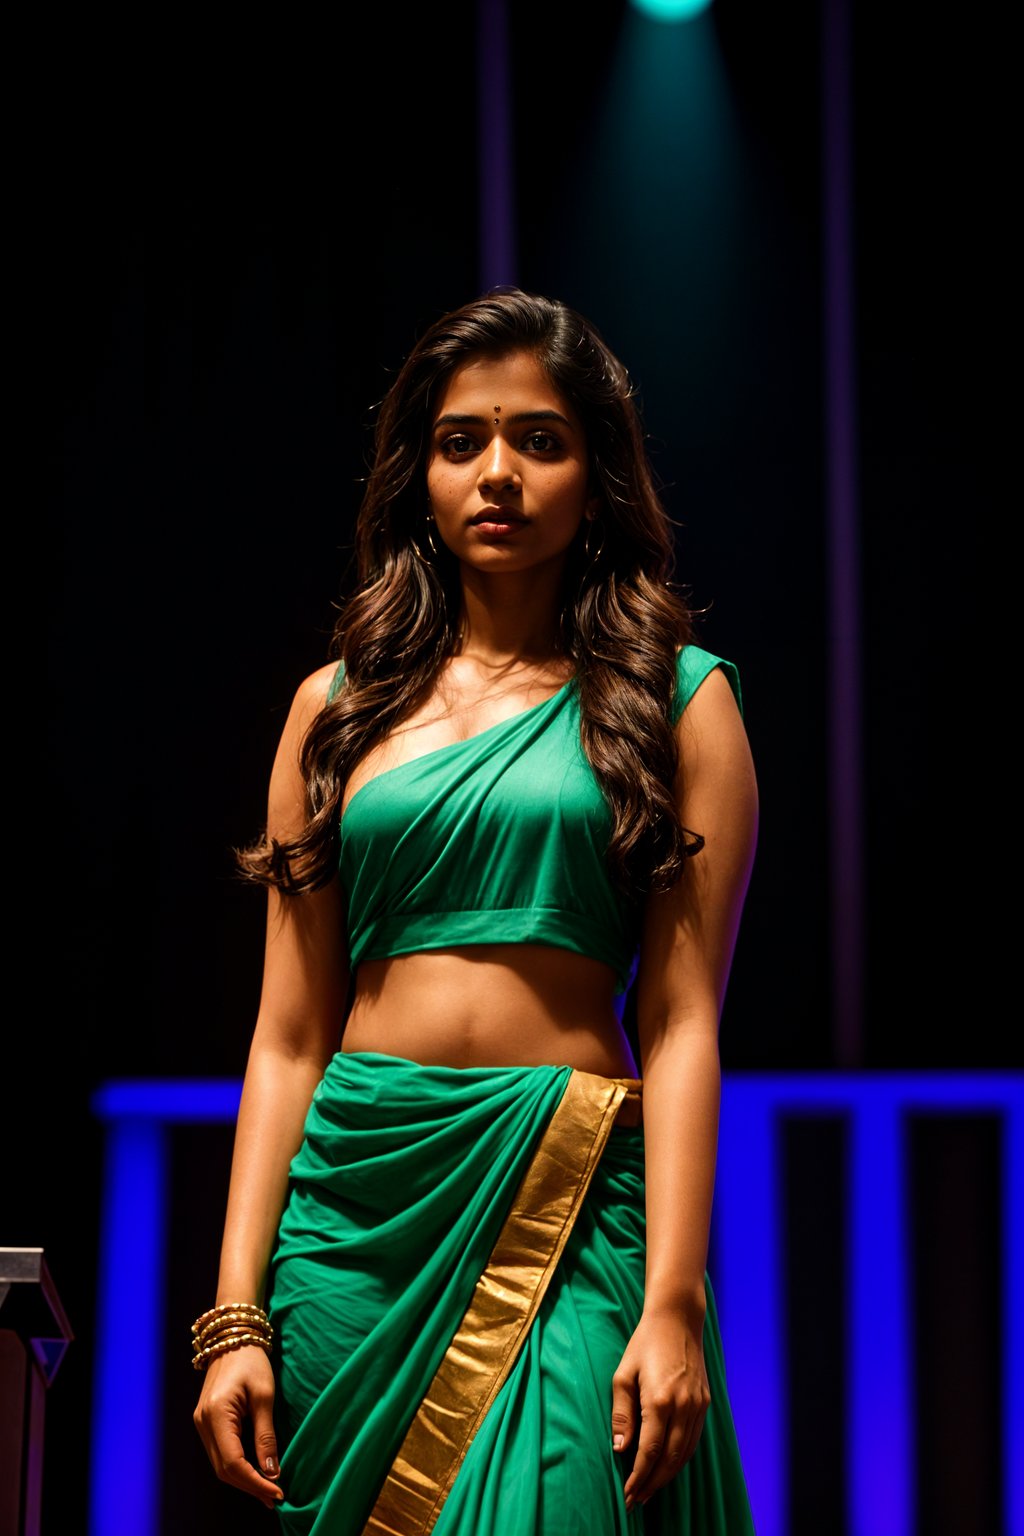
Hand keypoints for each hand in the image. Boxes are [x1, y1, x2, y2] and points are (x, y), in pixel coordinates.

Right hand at [193, 1345, 283, 1509]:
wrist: (233, 1335)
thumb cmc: (252, 1360)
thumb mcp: (264, 1396)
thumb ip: (266, 1435)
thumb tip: (272, 1472)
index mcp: (216, 1414)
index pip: (233, 1462)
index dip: (255, 1482)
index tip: (277, 1493)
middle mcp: (202, 1422)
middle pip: (223, 1469)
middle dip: (250, 1486)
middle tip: (275, 1498)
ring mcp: (201, 1422)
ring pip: (220, 1464)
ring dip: (243, 1480)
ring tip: (268, 1490)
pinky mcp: (206, 1421)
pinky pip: (219, 1452)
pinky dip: (237, 1466)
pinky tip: (255, 1471)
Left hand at [610, 1307, 710, 1511]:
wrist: (677, 1319)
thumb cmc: (644, 1344)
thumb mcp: (623, 1375)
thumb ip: (622, 1413)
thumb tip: (620, 1449)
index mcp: (660, 1400)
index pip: (650, 1451)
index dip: (639, 1477)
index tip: (628, 1495)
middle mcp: (683, 1406)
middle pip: (670, 1459)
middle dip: (653, 1483)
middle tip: (637, 1500)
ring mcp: (698, 1405)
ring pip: (685, 1453)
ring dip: (667, 1475)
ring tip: (649, 1488)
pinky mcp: (704, 1402)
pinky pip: (694, 1440)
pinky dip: (680, 1457)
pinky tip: (667, 1464)